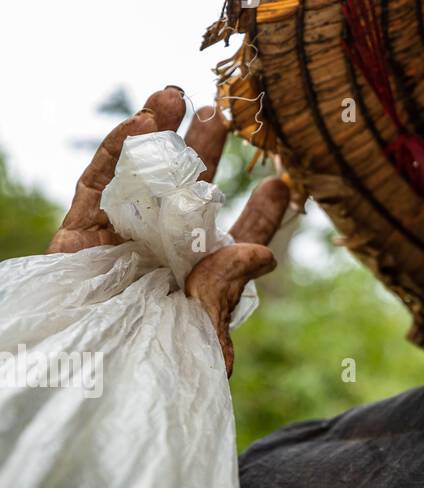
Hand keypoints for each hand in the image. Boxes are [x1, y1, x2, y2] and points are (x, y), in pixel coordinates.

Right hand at [47, 87, 289, 375]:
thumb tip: (262, 253)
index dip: (260, 214)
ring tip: (176, 95)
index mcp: (200, 285)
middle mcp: (160, 259)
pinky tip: (142, 120)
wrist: (85, 392)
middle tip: (224, 113)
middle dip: (205, 154)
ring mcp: (118, 246)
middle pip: (187, 195)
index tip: (283, 184)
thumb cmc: (152, 376)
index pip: (236, 243)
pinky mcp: (76, 242)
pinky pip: (97, 186)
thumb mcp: (200, 338)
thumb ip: (225, 291)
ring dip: (159, 136)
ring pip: (140, 180)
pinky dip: (117, 150)